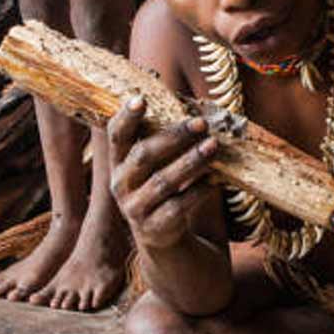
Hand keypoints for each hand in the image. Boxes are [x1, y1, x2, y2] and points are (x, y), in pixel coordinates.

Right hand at [107, 97, 218, 250]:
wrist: (161, 235)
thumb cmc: (162, 186)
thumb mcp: (157, 164)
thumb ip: (166, 140)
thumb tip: (197, 111)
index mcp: (119, 161)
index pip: (116, 135)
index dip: (126, 117)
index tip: (140, 98)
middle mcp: (121, 183)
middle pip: (144, 155)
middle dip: (174, 137)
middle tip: (201, 123)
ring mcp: (135, 207)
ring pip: (163, 181)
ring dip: (191, 162)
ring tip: (213, 146)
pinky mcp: (154, 228)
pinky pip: (179, 206)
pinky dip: (199, 190)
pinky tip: (216, 179)